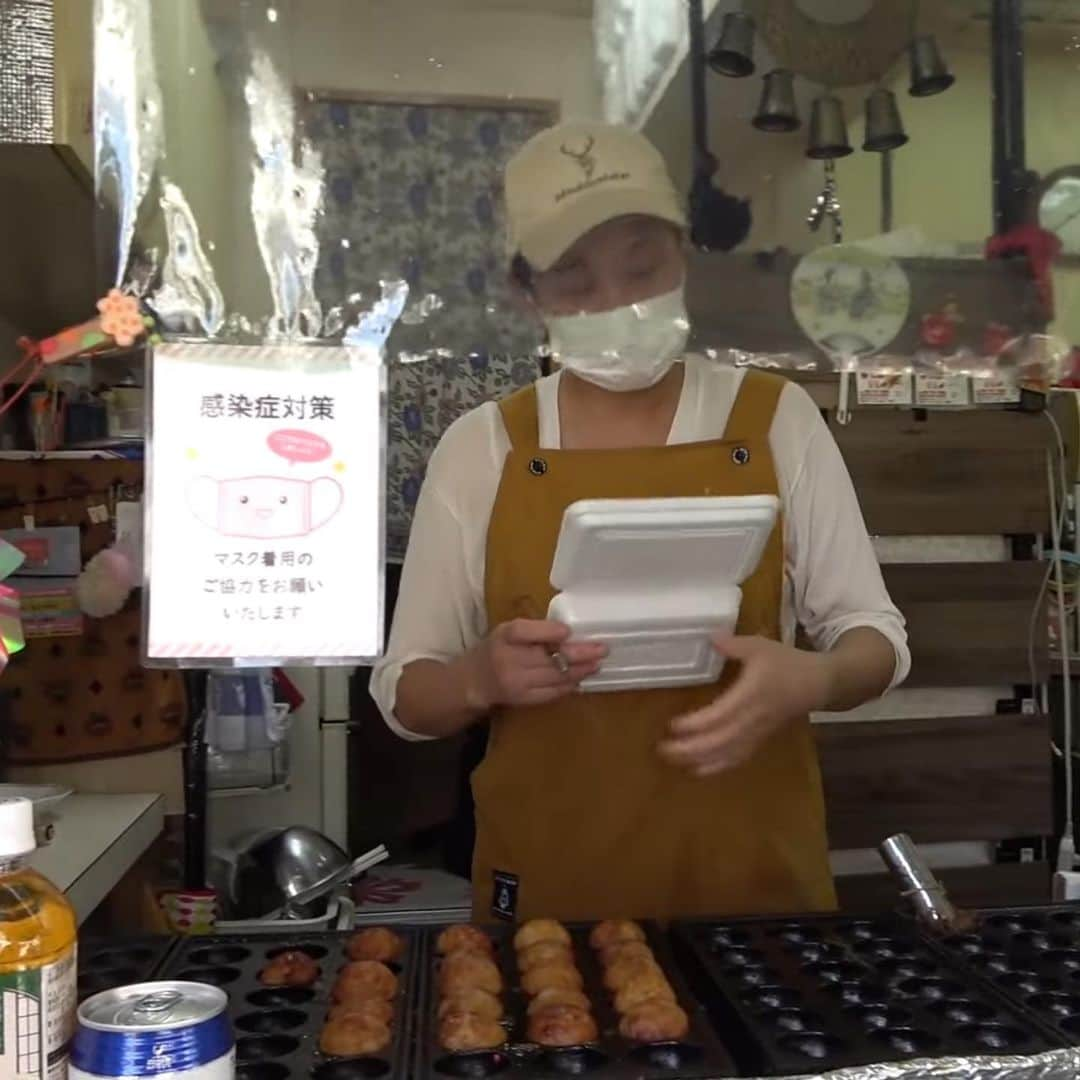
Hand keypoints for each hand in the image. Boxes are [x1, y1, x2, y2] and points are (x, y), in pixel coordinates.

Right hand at [461, 618, 607, 711]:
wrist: (474, 681)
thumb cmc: (496, 649)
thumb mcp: (508, 631)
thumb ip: (534, 630)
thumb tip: (570, 632)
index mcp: (504, 636)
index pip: (524, 632)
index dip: (548, 631)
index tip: (568, 631)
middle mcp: (508, 660)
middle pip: (548, 657)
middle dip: (579, 654)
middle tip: (602, 649)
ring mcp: (516, 683)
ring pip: (555, 677)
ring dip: (580, 671)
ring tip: (598, 664)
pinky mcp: (524, 699)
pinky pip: (552, 692)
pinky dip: (569, 685)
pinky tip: (582, 678)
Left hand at [659, 635, 832, 776]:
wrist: (819, 684)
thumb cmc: (787, 663)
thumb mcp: (760, 646)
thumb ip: (734, 645)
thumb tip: (710, 638)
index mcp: (752, 694)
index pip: (721, 714)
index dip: (697, 724)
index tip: (672, 725)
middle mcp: (753, 718)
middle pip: (721, 740)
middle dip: (691, 748)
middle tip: (663, 749)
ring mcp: (758, 732)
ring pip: (728, 752)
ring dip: (700, 759)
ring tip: (672, 760)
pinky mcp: (761, 739)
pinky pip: (738, 757)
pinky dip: (718, 765)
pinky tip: (698, 770)